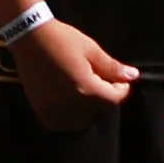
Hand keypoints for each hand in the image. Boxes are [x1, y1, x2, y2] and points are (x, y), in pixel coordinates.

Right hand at [17, 16, 138, 133]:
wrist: (30, 38)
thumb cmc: (63, 40)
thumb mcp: (92, 50)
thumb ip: (112, 67)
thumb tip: (133, 76)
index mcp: (86, 89)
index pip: (114, 100)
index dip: (122, 90)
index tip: (121, 80)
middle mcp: (70, 105)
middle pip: (98, 113)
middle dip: (105, 100)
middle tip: (103, 83)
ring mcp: (53, 110)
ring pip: (79, 122)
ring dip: (88, 111)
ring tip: (87, 92)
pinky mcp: (40, 110)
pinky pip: (59, 124)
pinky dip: (68, 118)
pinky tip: (70, 102)